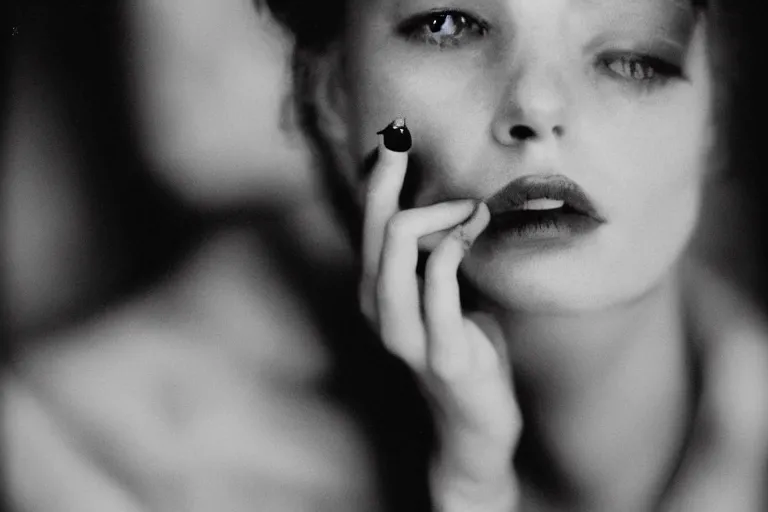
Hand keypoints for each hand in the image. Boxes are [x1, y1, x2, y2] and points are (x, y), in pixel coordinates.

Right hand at [359, 120, 521, 510]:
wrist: (475, 422)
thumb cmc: (463, 347)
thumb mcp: (442, 293)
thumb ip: (433, 253)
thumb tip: (443, 196)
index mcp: (377, 290)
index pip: (369, 223)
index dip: (377, 176)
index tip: (395, 133)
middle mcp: (379, 308)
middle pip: (376, 229)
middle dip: (389, 180)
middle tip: (410, 144)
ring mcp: (406, 333)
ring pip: (395, 251)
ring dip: (435, 214)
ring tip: (472, 205)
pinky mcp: (442, 353)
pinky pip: (439, 288)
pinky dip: (454, 248)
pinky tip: (475, 227)